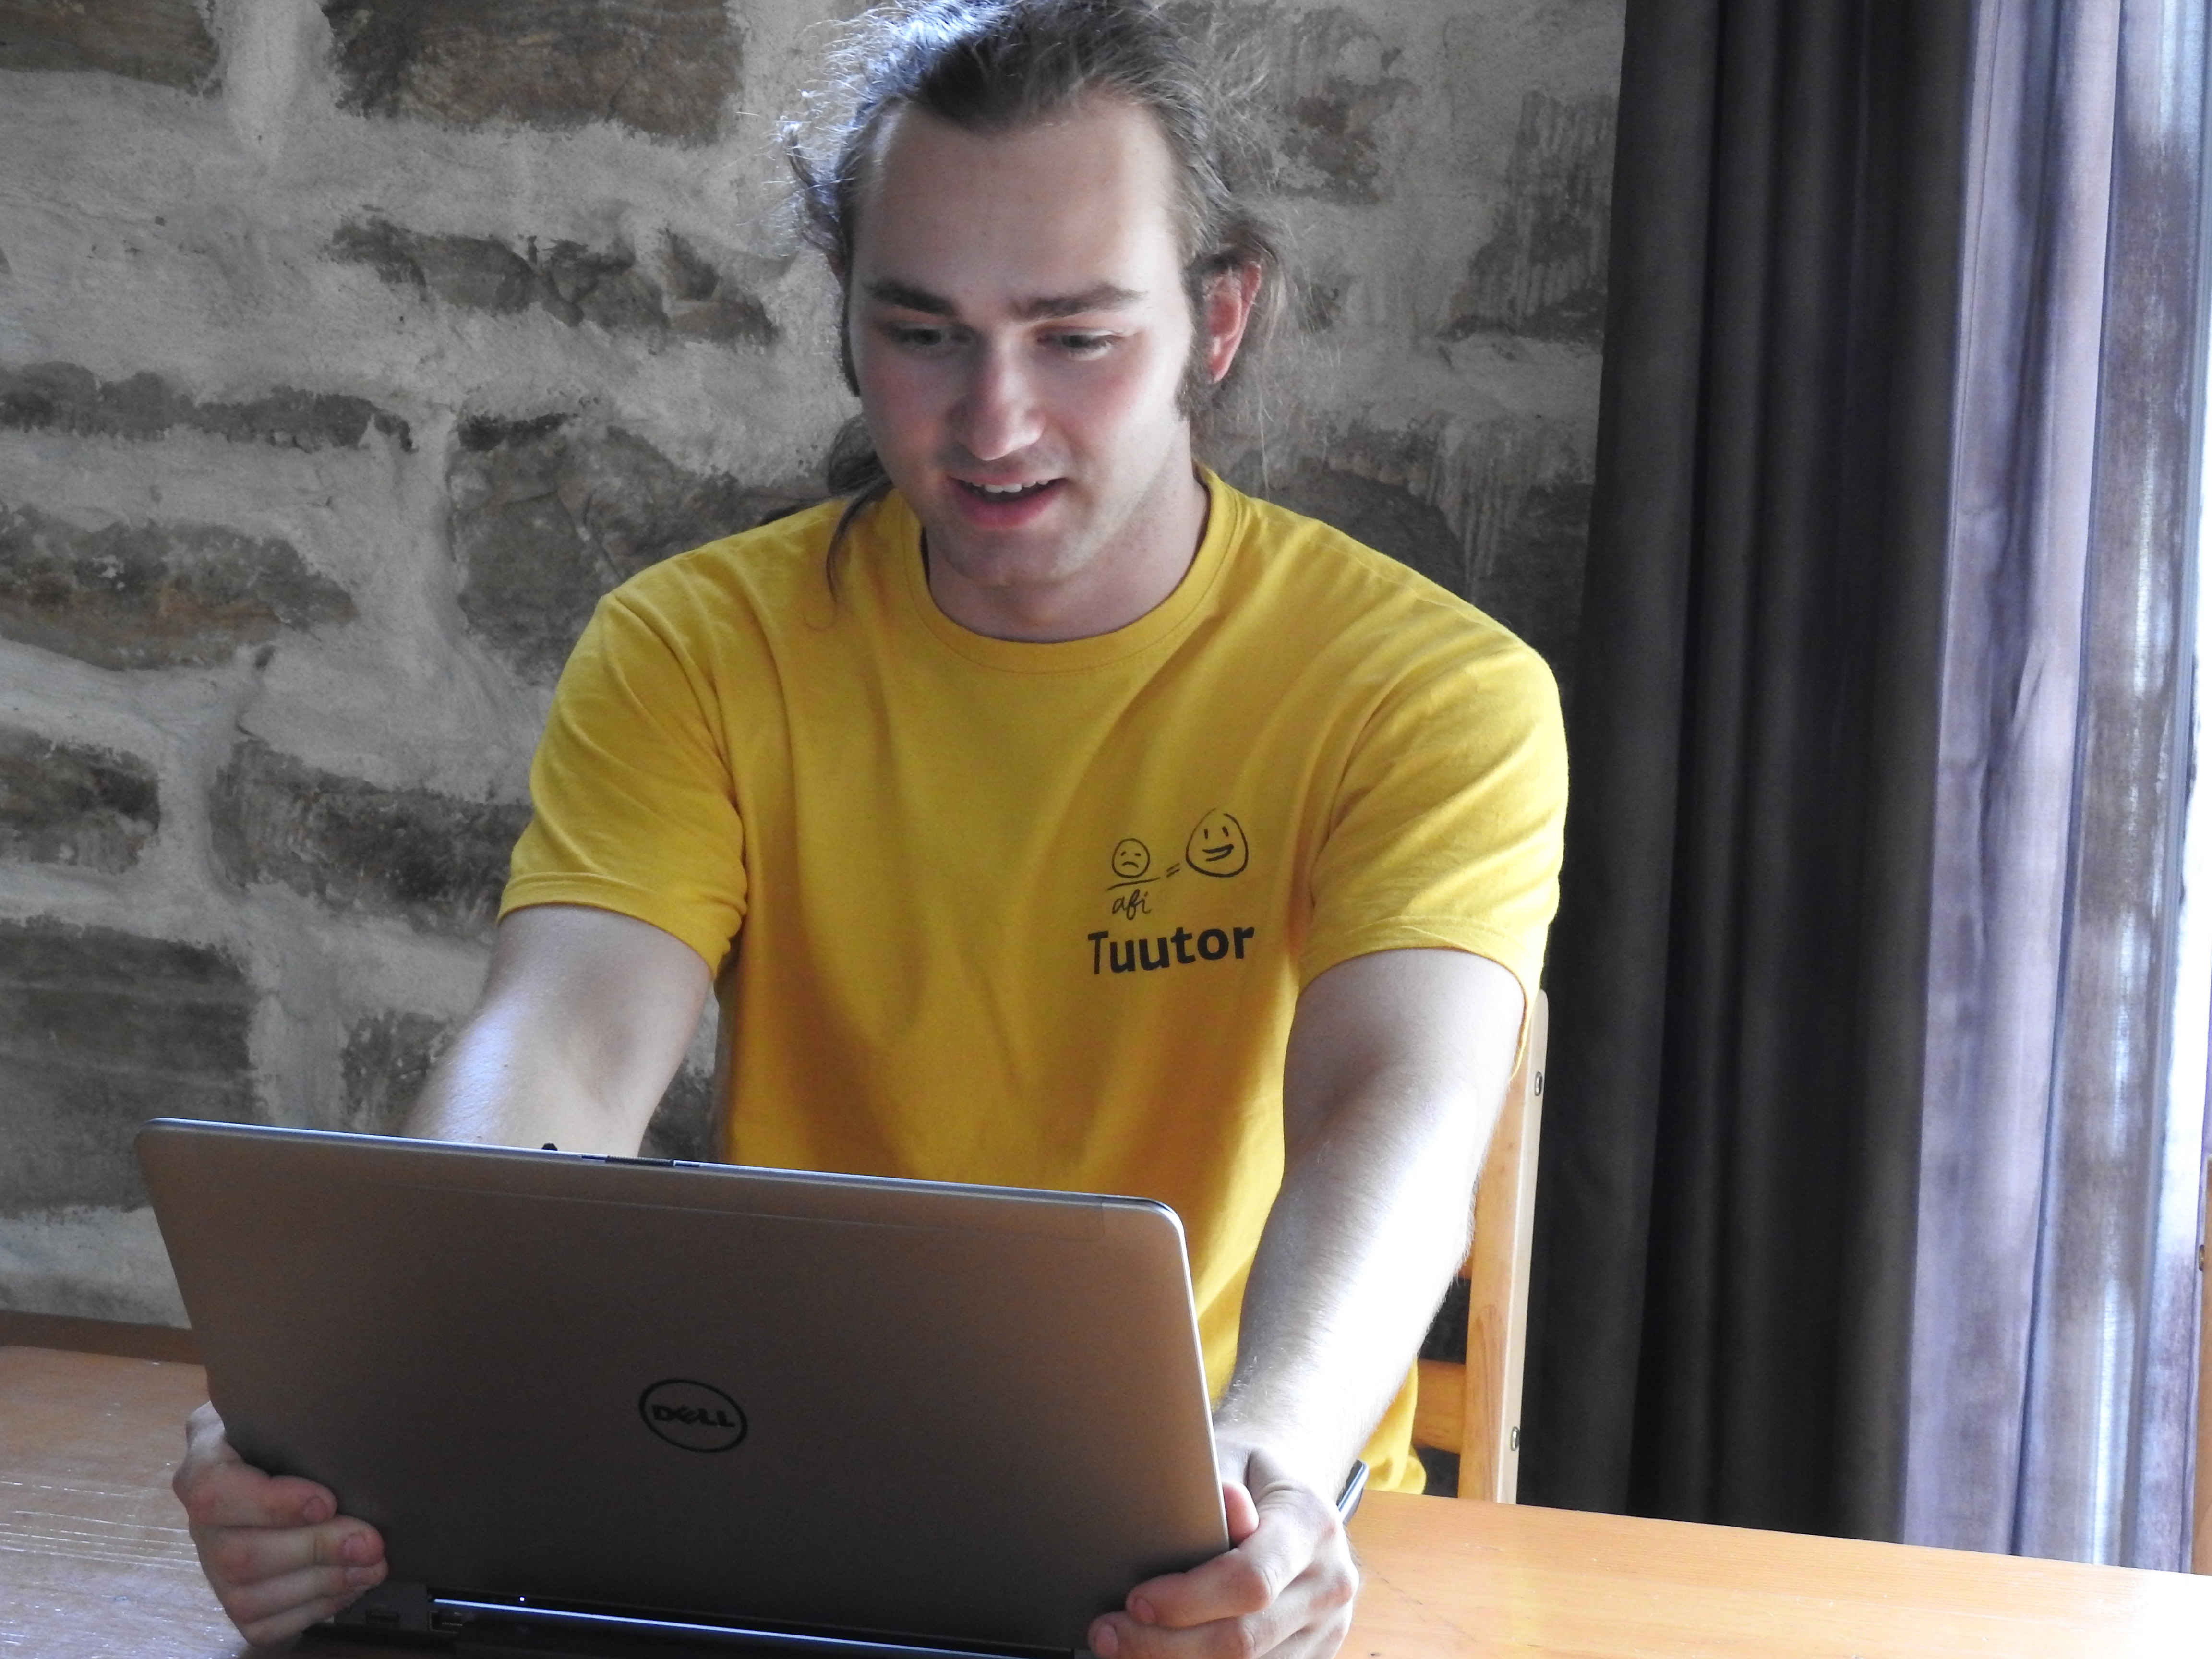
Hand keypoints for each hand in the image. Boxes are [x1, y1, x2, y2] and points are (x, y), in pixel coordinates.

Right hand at [173, 1402, 387, 1647]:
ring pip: (248, 1597)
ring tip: (371, 1565)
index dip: (272, 1504)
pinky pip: (264, 1624)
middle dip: (315, 1551)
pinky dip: (314, 1609)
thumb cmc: (292, 1428)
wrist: (284, 1457)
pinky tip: (350, 1585)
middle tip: (371, 1541)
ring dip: (321, 1584)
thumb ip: (302, 1413)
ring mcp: (213, 1567)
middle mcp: (202, 1523)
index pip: (215, 1491)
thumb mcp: (289, 1407)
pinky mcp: (235, 1602)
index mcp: (206, 1464)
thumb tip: (352, 1419)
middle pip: (238, 1555)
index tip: (327, 1501)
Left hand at [1087, 1444, 1356, 1658]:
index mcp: (1312, 1524)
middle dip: (1167, 1644)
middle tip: (1108, 1634)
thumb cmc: (1249, 1475)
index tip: (1136, 1600)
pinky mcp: (1314, 1653)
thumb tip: (1223, 1500)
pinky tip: (1163, 1657)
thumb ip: (1222, 1480)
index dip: (1188, 1600)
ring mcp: (1328, 1626)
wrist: (1293, 1497)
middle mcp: (1330, 1581)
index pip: (1250, 1580)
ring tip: (1124, 1648)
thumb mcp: (1234, 1458)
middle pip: (1244, 1639)